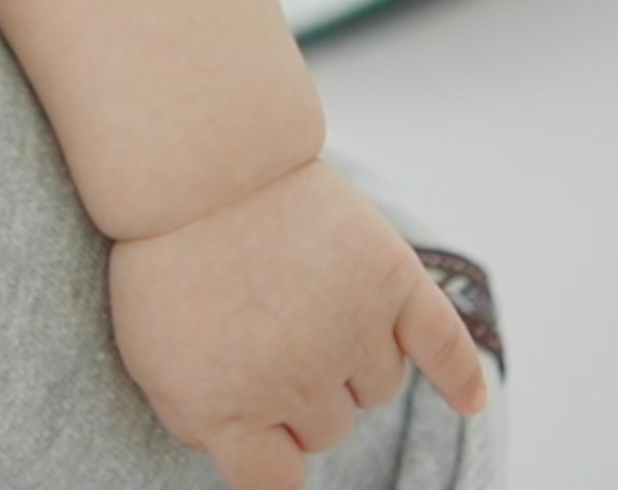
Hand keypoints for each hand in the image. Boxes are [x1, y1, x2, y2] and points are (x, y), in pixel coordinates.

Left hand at [109, 160, 490, 489]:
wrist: (197, 160)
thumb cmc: (166, 255)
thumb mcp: (148, 352)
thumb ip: (199, 419)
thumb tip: (257, 461)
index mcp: (227, 410)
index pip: (277, 480)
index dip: (273, 456)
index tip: (270, 438)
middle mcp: (295, 383)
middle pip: (330, 428)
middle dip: (303, 393)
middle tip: (268, 327)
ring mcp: (349, 332)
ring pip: (376, 387)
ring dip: (351, 360)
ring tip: (307, 298)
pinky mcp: (391, 281)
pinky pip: (444, 348)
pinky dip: (460, 376)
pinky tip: (469, 399)